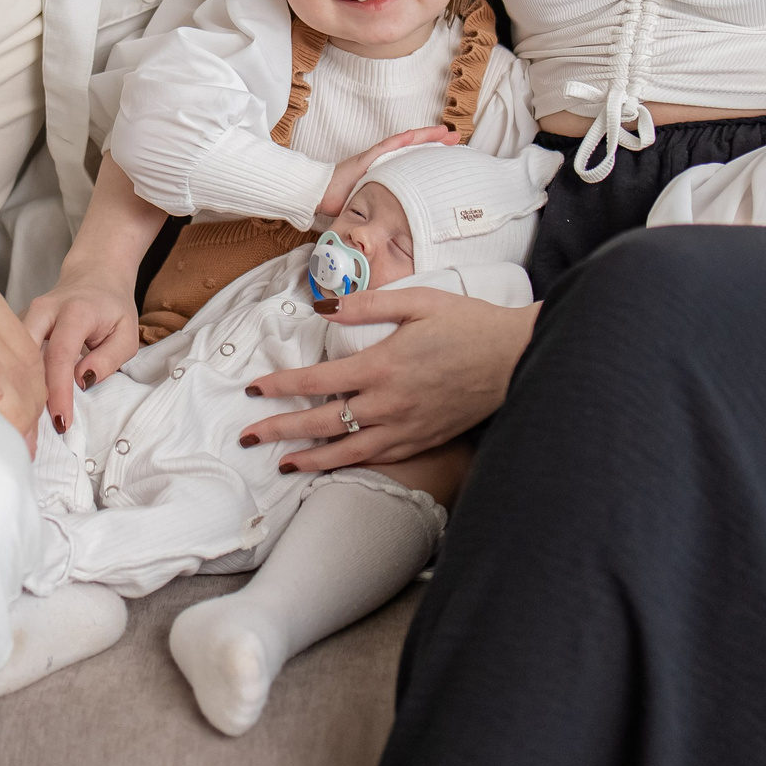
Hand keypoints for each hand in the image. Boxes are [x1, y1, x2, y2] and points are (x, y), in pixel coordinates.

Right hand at [24, 279, 143, 432]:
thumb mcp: (126, 333)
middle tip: (35, 431)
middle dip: (29, 393)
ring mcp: (26, 314)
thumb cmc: (112, 308)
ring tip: (25, 422)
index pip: (60, 356)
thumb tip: (82, 381)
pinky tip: (20, 401)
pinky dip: (14, 378)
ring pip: (12, 355)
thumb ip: (108, 359)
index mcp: (74, 311)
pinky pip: (10, 353)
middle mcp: (44, 310)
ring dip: (17, 388)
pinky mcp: (17, 323)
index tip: (61, 422)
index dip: (58, 392)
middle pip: (26, 356)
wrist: (94, 274)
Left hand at [238, 287, 538, 470]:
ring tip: (283, 463)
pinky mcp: (424, 440)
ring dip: (311, 459)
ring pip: (348, 451)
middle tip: (250, 436)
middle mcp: (389, 403)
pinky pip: (380, 458)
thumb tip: (325, 307)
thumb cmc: (469, 325)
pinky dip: (352, 463)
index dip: (282, 386)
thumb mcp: (416, 301)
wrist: (516, 357)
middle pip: (323, 423)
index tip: (255, 389)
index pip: (318, 381)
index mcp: (382, 365)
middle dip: (282, 429)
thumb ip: (366, 304)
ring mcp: (407, 427)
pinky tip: (335, 464)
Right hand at [316, 125, 460, 218]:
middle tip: (457, 137)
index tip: (452, 152)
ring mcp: (375, 157)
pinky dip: (400, 141)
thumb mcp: (376, 203)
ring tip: (443, 132)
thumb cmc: (344, 199)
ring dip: (424, 136)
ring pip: (405, 143)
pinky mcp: (365, 158)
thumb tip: (410, 222)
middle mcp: (385, 160)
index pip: (415, 158)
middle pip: (415, 147)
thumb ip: (391, 207)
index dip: (433, 153)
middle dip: (436, 141)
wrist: (321, 194)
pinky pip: (385, 147)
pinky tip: (413, 135)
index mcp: (389, 170)